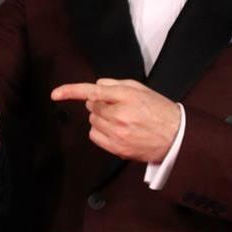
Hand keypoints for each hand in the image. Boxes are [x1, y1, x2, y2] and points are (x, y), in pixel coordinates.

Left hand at [51, 79, 178, 162]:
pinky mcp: (116, 148)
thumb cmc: (159, 111)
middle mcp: (119, 114)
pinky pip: (94, 135)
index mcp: (126, 96)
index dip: (71, 91)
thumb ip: (116, 84)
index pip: (92, 91)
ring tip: (122, 120)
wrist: (176, 137)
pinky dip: (100, 132)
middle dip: (100, 105)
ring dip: (101, 118)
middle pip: (91, 106)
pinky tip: (116, 131)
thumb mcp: (141, 89)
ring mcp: (117, 133)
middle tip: (118, 108)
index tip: (55, 94)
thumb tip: (97, 85)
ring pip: (92, 121)